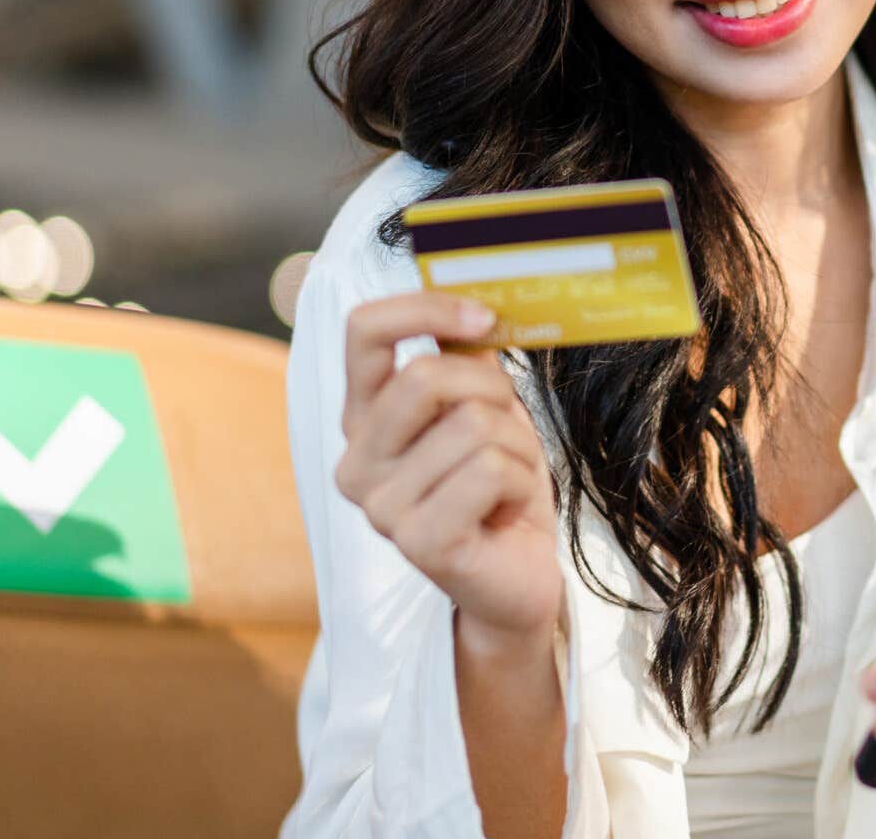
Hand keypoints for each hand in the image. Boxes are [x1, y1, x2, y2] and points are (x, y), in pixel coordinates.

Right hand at [334, 290, 562, 645]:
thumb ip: (466, 358)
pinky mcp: (418, 543)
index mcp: (363, 420)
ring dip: (515, 449)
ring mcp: (380, 508)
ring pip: (472, 426)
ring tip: (506, 483)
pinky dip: (519, 482)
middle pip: (425, 376)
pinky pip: (489, 471)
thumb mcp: (484, 408)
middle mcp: (356, 463)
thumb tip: (473, 299)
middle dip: (491, 391)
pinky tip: (505, 511)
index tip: (482, 318)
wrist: (518, 575)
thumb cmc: (498, 488)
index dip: (425, 309)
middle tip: (508, 428)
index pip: (362, 331)